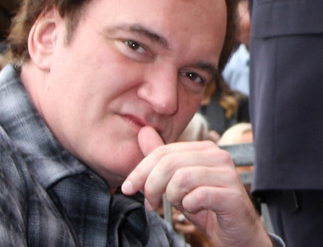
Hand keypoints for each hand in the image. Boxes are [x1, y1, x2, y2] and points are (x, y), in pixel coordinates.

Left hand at [121, 126, 271, 246]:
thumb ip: (161, 160)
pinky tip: (195, 209)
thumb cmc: (206, 207)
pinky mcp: (233, 194)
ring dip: (172, 197)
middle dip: (151, 185)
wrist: (237, 233)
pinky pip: (197, 195)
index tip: (128, 187)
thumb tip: (144, 132)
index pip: (163, 152)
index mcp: (203, 149)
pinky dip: (189, 205)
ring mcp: (227, 174)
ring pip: (181, 178)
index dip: (140, 170)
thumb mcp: (177, 183)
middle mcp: (218, 156)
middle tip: (150, 203)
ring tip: (179, 205)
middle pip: (169, 163)